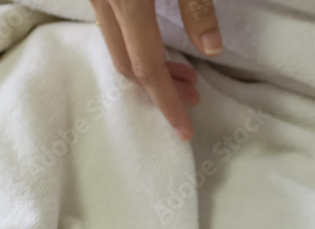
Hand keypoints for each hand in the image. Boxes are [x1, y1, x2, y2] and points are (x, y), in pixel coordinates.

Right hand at [90, 0, 222, 140]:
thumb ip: (197, 9)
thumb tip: (211, 50)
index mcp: (127, 2)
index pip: (147, 66)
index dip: (168, 102)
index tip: (185, 130)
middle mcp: (103, 1)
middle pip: (128, 63)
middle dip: (161, 90)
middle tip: (194, 97)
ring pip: (117, 47)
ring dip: (149, 68)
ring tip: (185, 77)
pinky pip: (113, 29)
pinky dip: (136, 47)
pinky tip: (159, 47)